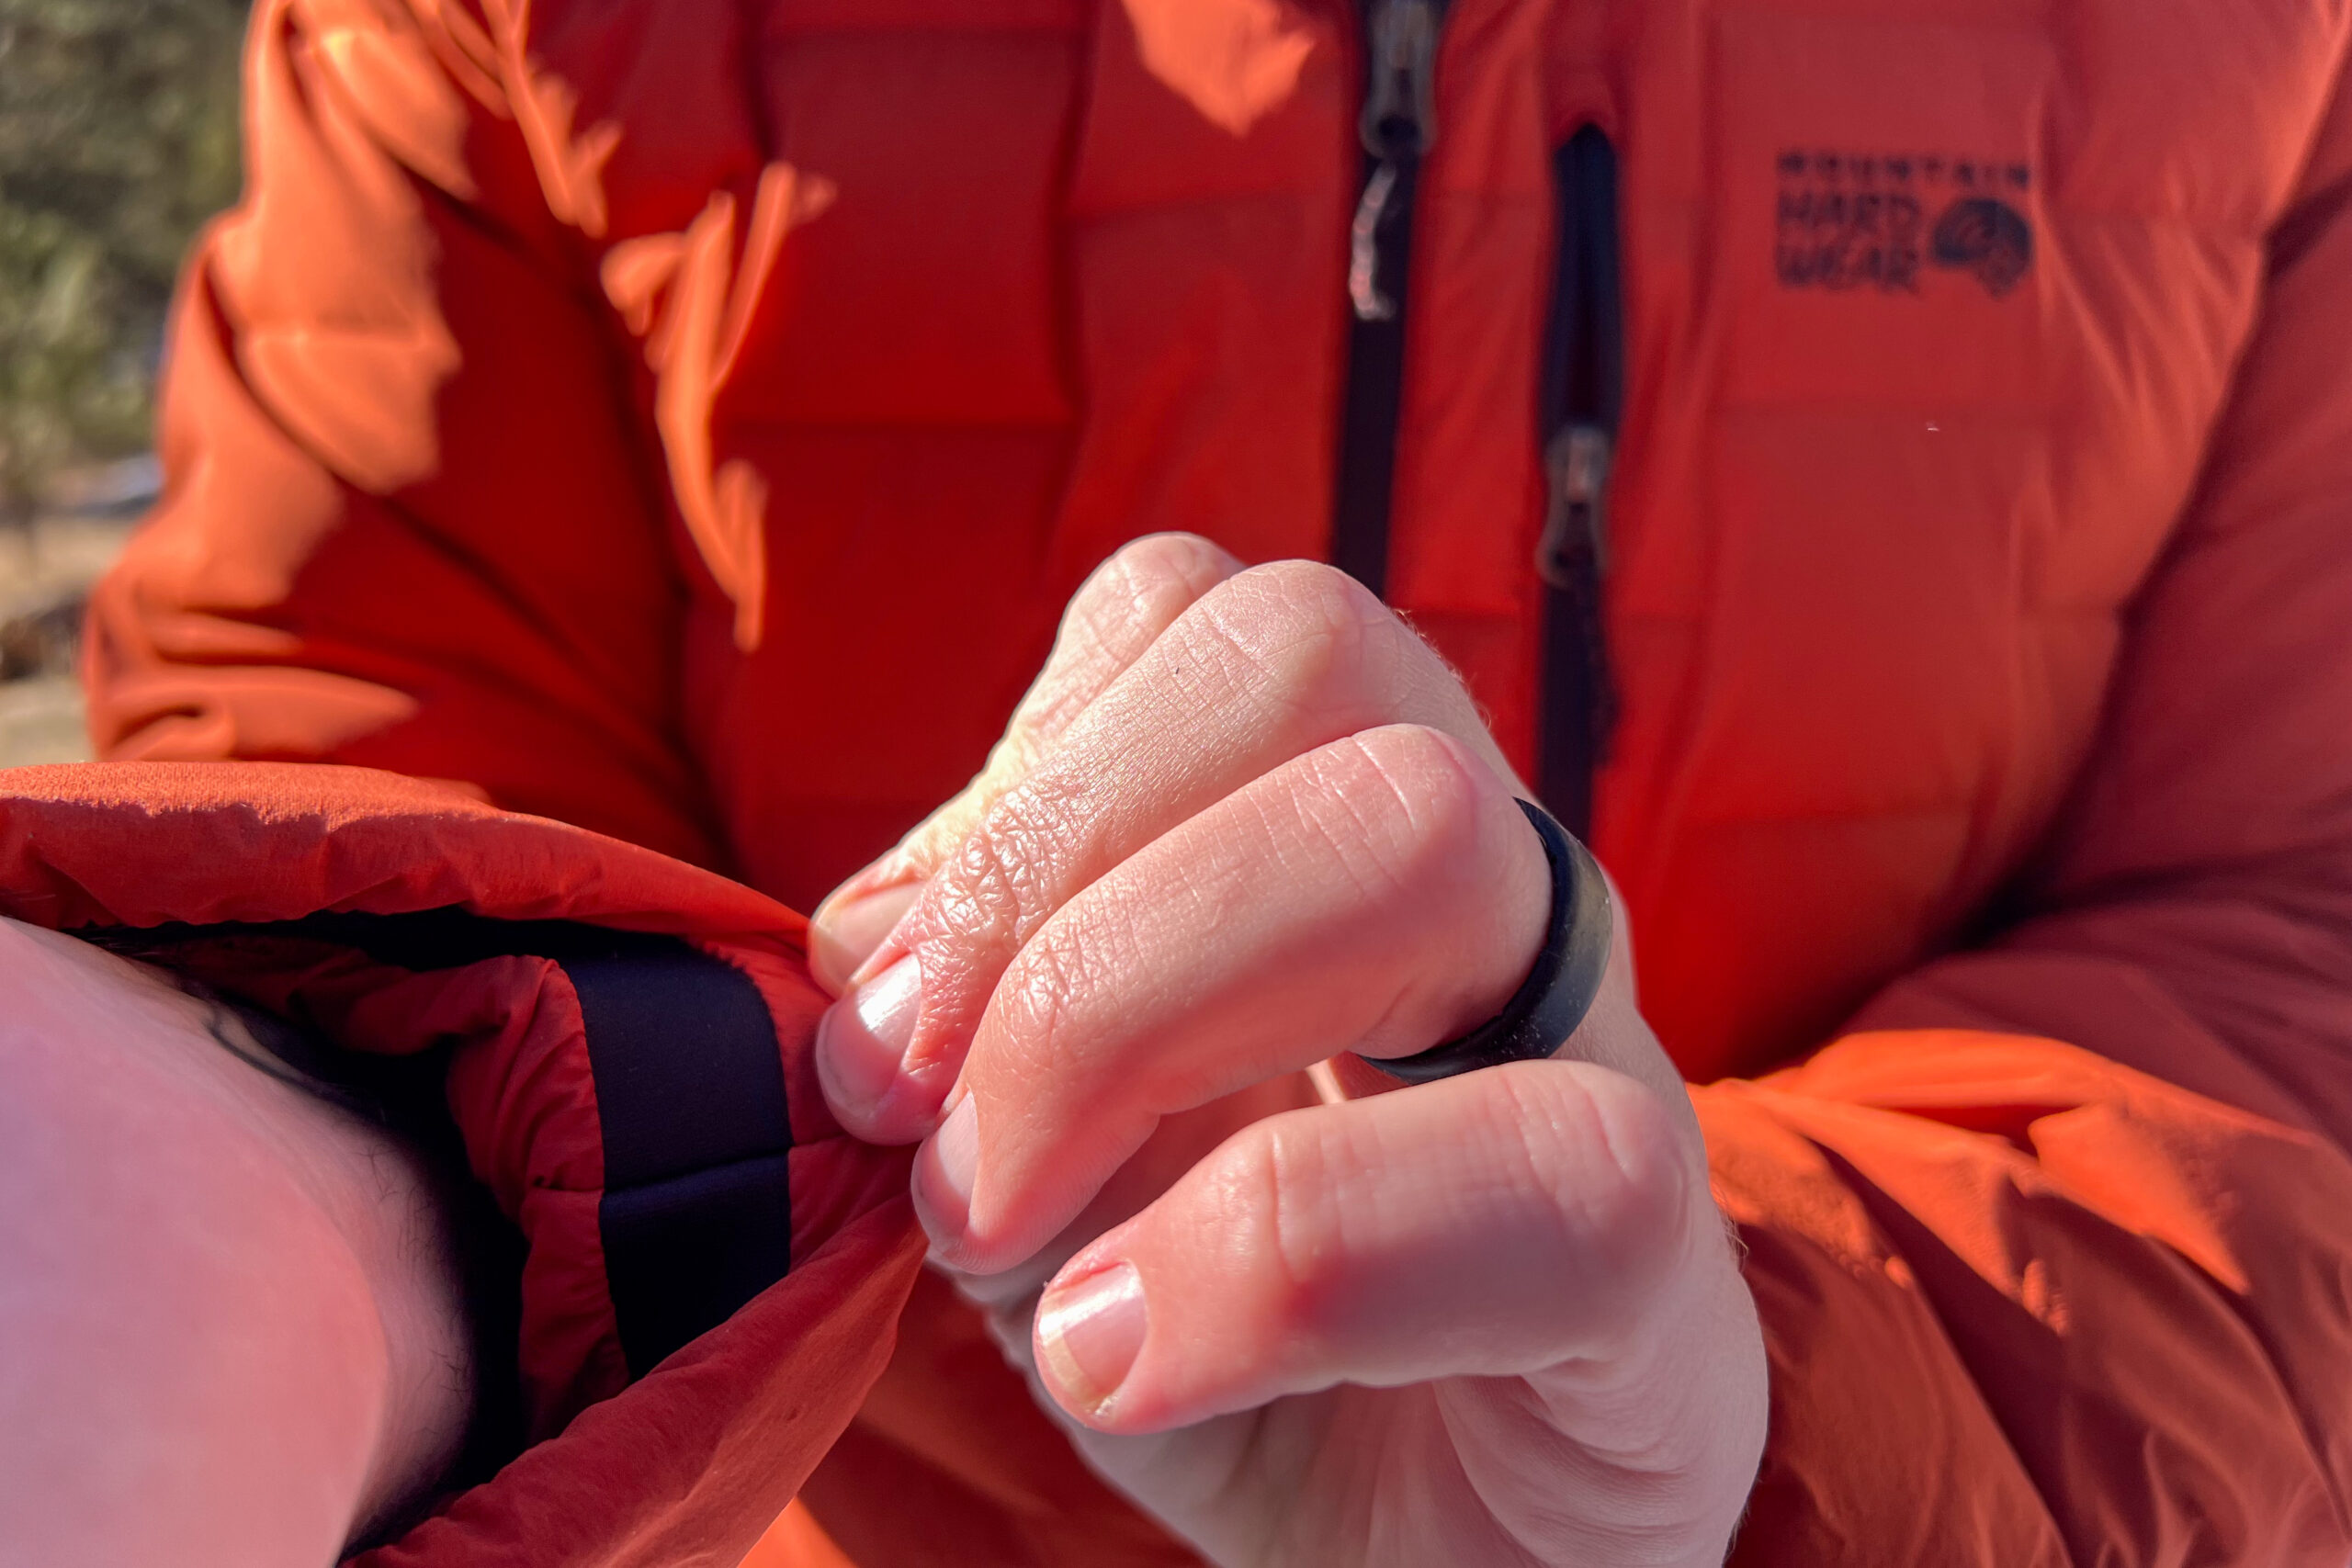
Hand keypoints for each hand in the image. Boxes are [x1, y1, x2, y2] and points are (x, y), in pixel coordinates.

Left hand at [810, 536, 1765, 1566]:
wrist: (1419, 1538)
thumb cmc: (1221, 1321)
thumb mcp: (1040, 1149)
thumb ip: (960, 1020)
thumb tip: (873, 947)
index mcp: (1319, 823)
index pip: (1195, 611)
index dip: (1016, 771)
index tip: (884, 998)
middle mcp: (1475, 883)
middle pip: (1304, 647)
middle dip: (1044, 872)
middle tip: (911, 1109)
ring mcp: (1589, 1042)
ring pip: (1417, 831)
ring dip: (1120, 1012)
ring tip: (996, 1227)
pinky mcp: (1657, 1258)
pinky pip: (1544, 1166)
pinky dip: (1268, 1256)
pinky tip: (1124, 1358)